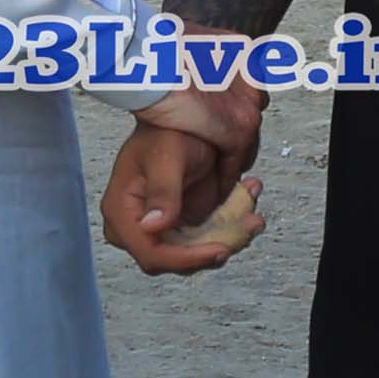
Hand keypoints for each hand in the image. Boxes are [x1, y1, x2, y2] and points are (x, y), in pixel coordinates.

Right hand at [102, 87, 263, 273]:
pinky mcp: (189, 222)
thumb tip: (152, 226)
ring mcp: (167, 226)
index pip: (151, 253)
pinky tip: (249, 195)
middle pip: (180, 259)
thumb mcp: (165, 157)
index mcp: (123, 212)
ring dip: (234, 234)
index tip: (218, 250)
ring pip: (202, 250)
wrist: (185, 118)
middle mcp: (142, 225)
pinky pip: (215, 235)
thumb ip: (162, 192)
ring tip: (255, 214)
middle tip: (247, 225)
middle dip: (218, 246)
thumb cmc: (165, 130)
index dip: (185, 259)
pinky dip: (237, 221)